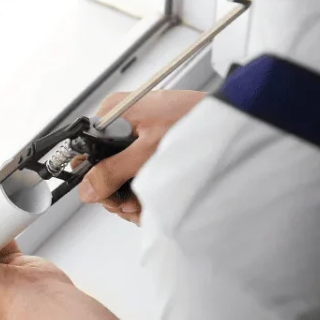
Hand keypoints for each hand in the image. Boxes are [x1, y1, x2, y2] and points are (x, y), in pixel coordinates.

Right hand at [79, 90, 205, 223]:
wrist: (235, 117)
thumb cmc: (195, 120)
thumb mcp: (148, 151)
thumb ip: (113, 171)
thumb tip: (87, 188)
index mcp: (113, 114)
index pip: (84, 150)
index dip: (91, 177)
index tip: (106, 195)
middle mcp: (121, 125)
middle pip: (101, 169)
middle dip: (116, 193)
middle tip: (132, 205)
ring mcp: (136, 138)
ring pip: (119, 177)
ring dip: (132, 198)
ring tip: (148, 205)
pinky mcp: (151, 150)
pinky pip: (136, 176)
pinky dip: (145, 192)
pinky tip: (155, 201)